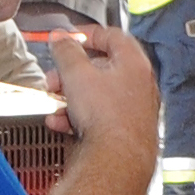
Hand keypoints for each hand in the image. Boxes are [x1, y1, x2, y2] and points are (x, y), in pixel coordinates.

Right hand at [35, 25, 152, 161]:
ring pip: (96, 93)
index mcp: (134, 64)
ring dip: (71, 96)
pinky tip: (62, 122)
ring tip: (56, 103)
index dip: (87, 34)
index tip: (69, 39)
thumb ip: (66, 51)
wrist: (118, 160)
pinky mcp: (126, 128)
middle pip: (101, 67)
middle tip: (55, 78)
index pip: (112, 36)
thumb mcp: (76, 74)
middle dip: (71, 73)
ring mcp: (134, 107)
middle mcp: (140, 84)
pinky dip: (79, 115)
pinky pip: (99, 115)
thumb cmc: (107, 118)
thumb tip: (61, 38)